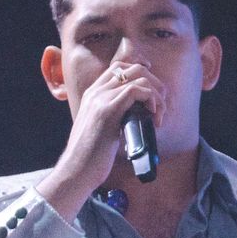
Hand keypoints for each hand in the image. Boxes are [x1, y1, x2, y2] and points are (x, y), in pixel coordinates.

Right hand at [39, 60, 167, 219]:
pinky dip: (152, 100)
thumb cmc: (92, 156)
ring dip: (157, 95)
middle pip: (132, 67)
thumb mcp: (104, 130)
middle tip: (160, 108)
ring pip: (138, 77)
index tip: (154, 96)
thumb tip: (138, 117)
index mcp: (93, 94)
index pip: (120, 67)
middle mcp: (95, 91)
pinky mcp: (107, 111)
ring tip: (158, 116)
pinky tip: (153, 118)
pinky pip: (136, 90)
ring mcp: (100, 99)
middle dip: (155, 84)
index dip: (143, 75)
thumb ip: (116, 117)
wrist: (76, 170)